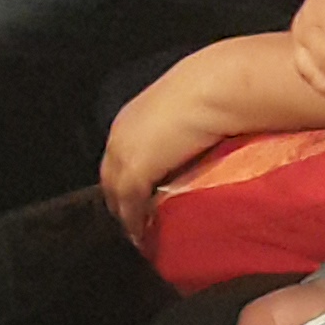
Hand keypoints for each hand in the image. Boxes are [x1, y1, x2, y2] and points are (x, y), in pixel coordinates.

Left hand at [100, 74, 231, 236]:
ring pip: (116, 196)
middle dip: (121, 201)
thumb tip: (199, 142)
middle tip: (137, 223)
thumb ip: (183, 127)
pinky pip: (130, 207)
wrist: (214, 89)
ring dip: (127, 216)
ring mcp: (124, 155)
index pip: (118, 159)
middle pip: (110, 180)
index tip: (140, 197)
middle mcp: (119, 137)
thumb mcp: (190, 110)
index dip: (127, 180)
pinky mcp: (135, 174)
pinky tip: (146, 234)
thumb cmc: (211, 91)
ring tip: (142, 235)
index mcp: (129, 120)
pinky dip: (136, 223)